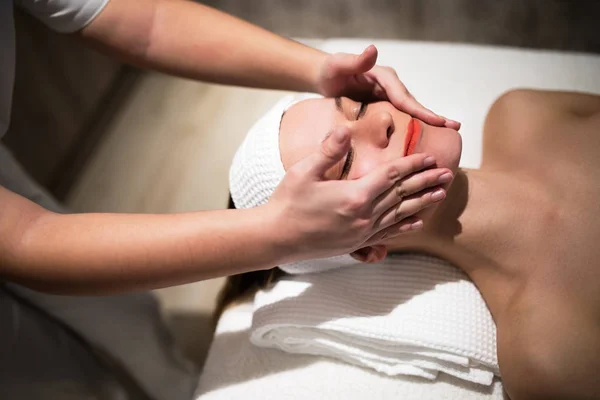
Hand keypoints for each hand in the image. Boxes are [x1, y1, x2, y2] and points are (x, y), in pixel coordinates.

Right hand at [266, 126, 451, 261]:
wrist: (277, 237)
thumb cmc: (287, 202)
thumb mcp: (303, 172)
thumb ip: (327, 151)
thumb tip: (343, 128)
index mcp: (354, 196)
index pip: (391, 176)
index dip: (412, 165)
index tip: (430, 157)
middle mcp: (363, 217)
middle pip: (402, 195)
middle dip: (426, 182)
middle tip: (448, 173)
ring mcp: (362, 232)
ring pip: (400, 214)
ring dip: (422, 203)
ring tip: (441, 194)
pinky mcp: (356, 243)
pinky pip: (388, 233)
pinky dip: (405, 226)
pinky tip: (418, 222)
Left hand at [316, 45, 460, 129]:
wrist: (324, 79)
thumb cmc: (330, 71)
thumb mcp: (338, 65)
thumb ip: (355, 61)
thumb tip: (373, 50)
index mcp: (384, 78)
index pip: (404, 97)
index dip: (420, 110)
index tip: (437, 121)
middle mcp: (390, 87)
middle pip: (413, 105)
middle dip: (433, 117)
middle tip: (455, 127)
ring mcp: (388, 98)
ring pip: (409, 113)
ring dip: (427, 123)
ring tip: (448, 135)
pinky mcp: (383, 108)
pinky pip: (399, 119)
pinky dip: (411, 129)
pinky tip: (419, 143)